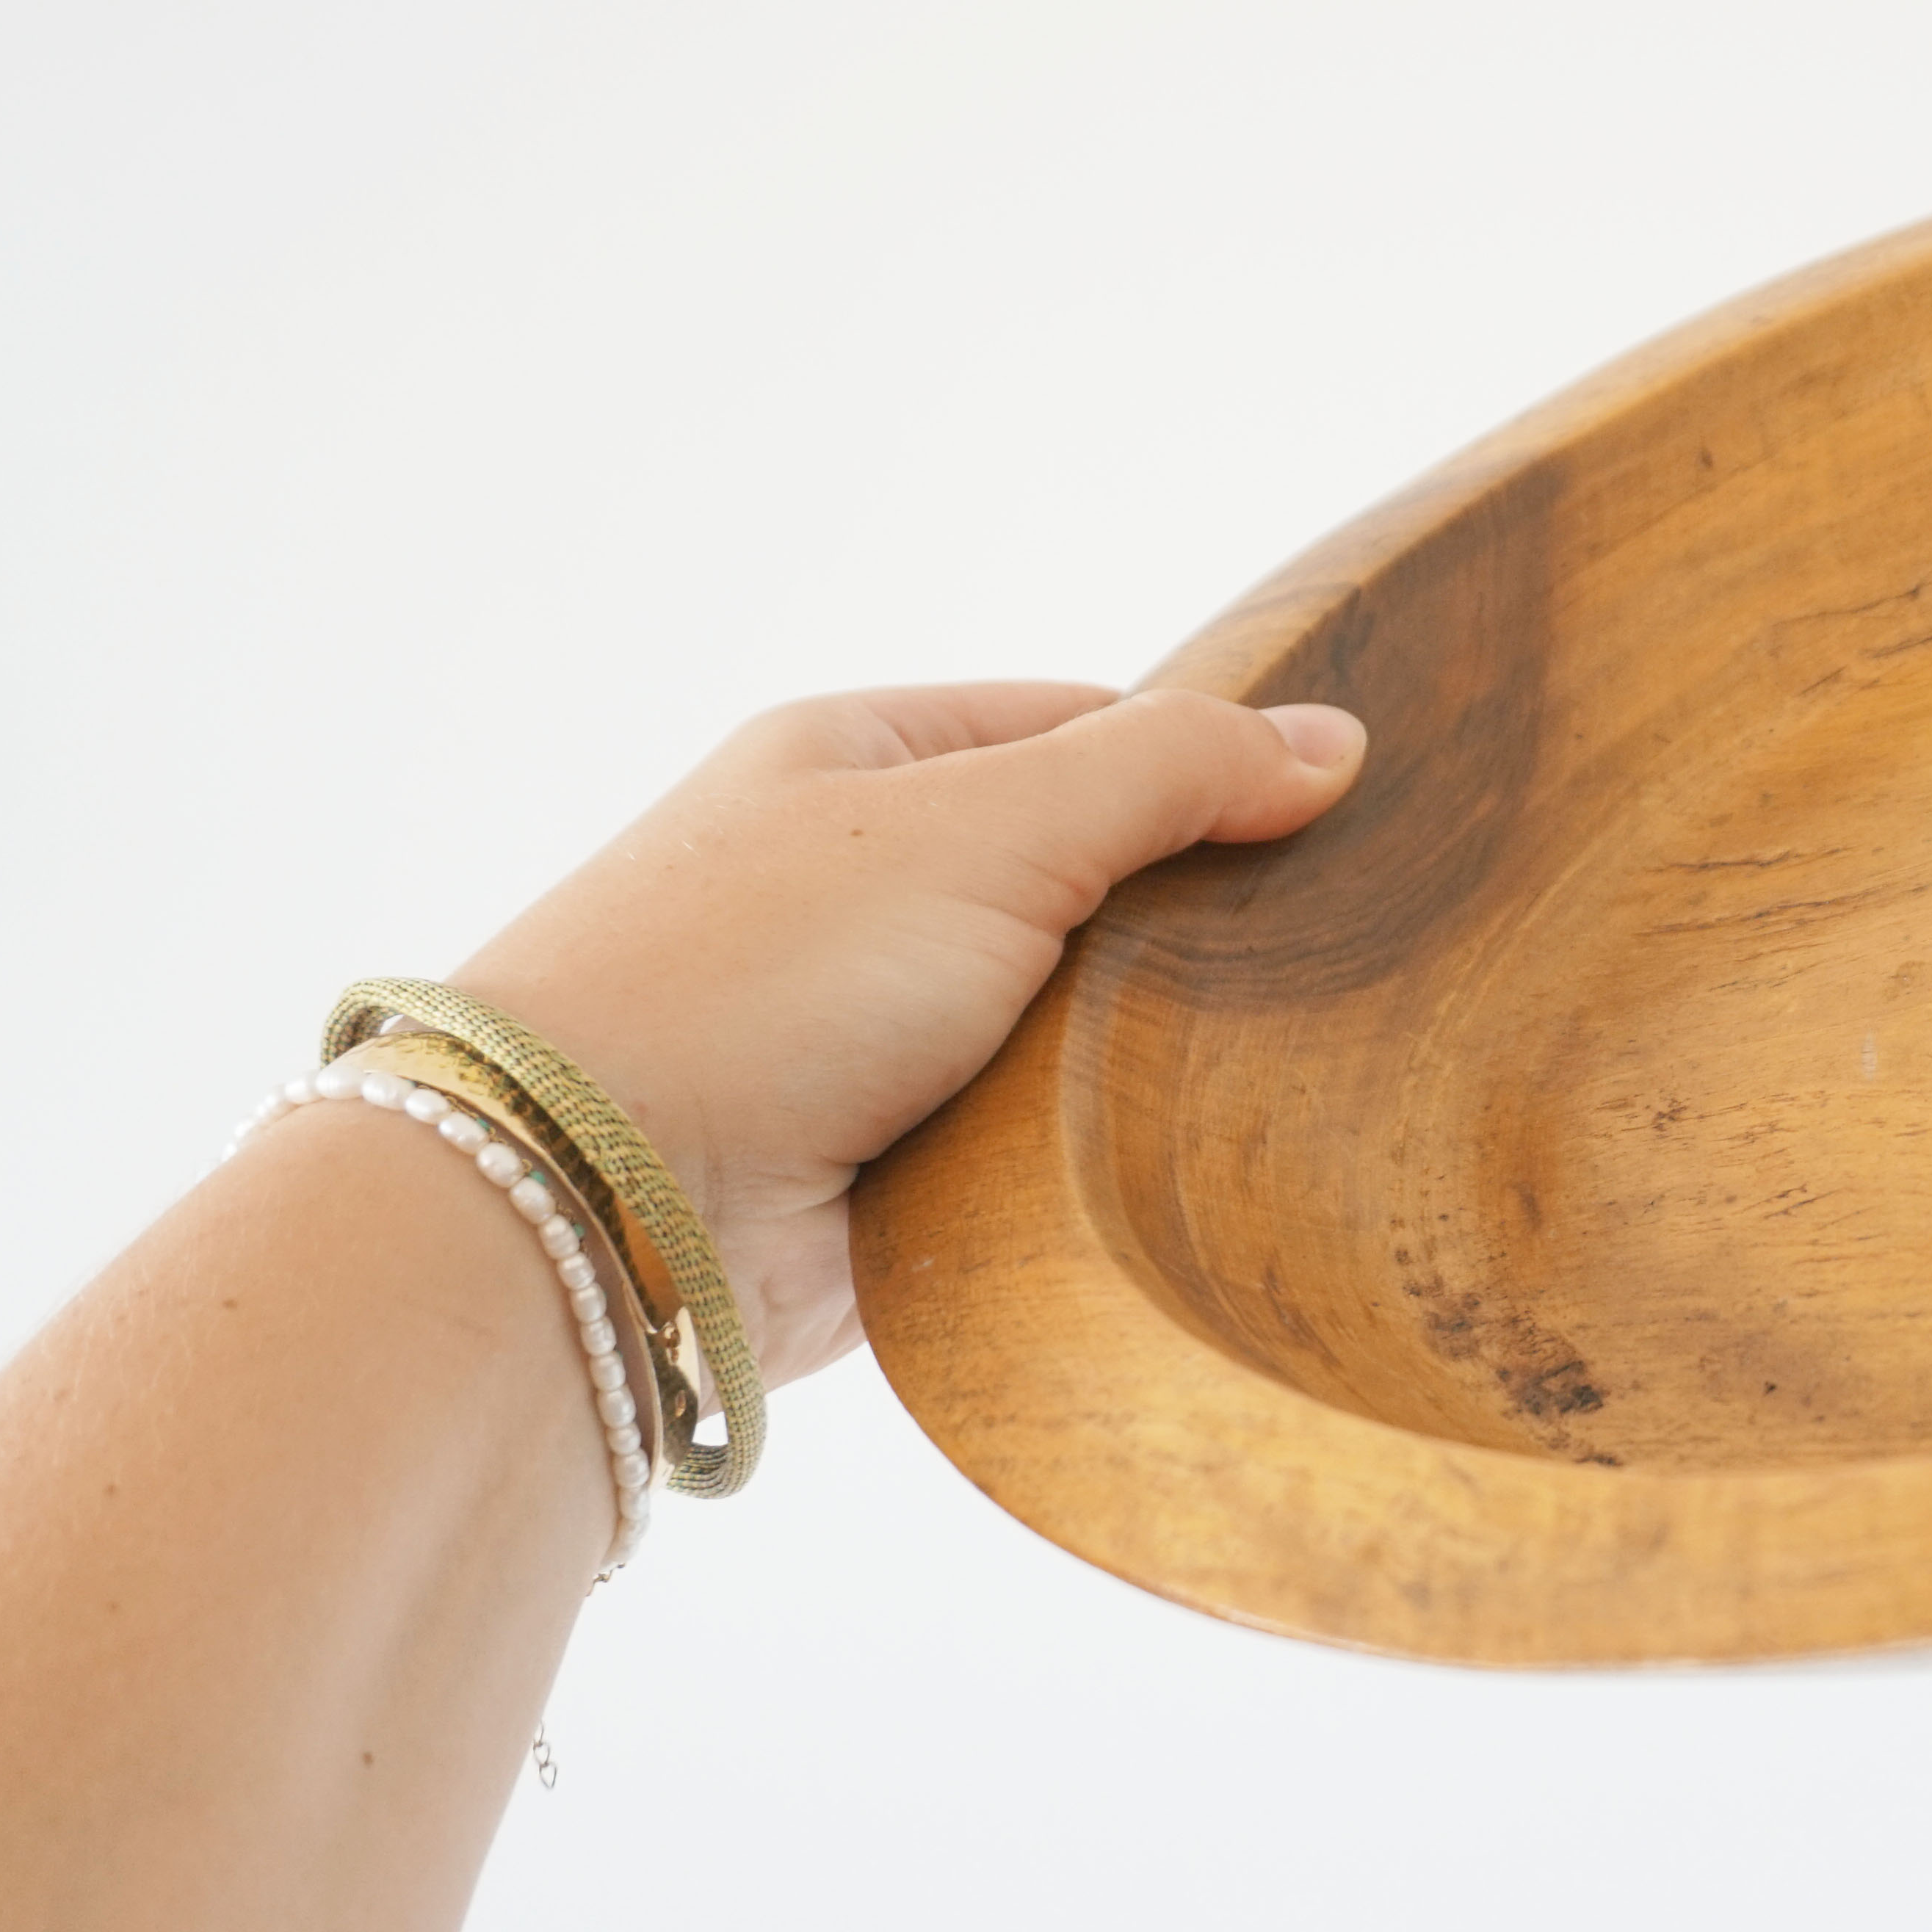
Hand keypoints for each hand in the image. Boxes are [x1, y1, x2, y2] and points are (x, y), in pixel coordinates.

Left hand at [451, 683, 1366, 1386]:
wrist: (600, 1202)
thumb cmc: (765, 971)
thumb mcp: (993, 822)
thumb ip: (1170, 771)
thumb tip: (1331, 739)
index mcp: (861, 759)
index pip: (1079, 729)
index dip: (1201, 767)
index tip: (1325, 820)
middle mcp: (854, 886)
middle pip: (1082, 881)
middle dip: (1183, 923)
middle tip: (1319, 951)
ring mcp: (862, 1030)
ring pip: (1064, 1021)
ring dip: (1139, 1049)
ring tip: (1267, 1060)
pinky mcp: (877, 1164)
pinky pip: (1027, 1139)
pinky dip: (1086, 1147)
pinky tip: (1175, 1156)